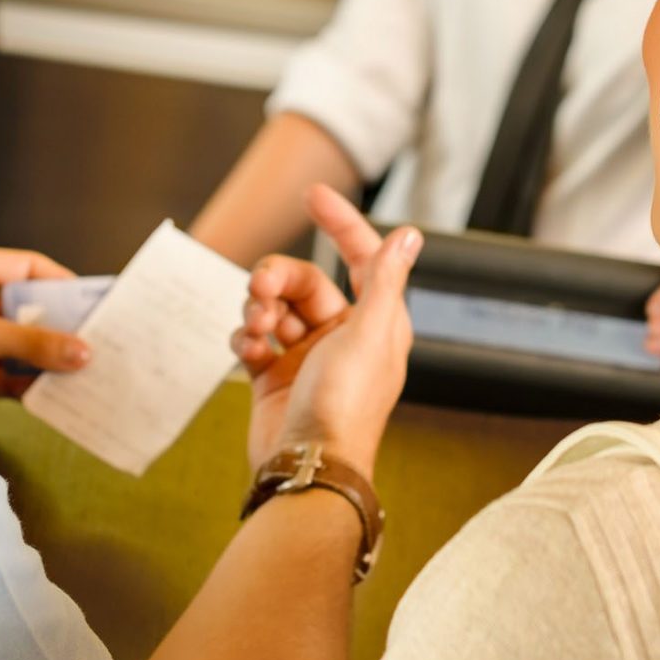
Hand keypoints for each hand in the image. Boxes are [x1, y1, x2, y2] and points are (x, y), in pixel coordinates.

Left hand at [0, 245, 92, 399]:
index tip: (94, 302)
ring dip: (50, 358)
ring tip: (89, 369)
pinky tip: (60, 392)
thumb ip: (31, 343)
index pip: (28, 268)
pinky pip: (12, 373)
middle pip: (30, 310)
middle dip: (62, 326)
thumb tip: (84, 351)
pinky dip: (33, 383)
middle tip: (99, 338)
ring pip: (24, 344)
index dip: (62, 284)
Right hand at [231, 185, 418, 471]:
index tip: (312, 195)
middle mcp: (343, 334)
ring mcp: (307, 355)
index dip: (340, 223)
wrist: (306, 464)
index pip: (361, 257)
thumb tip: (411, 235)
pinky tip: (251, 355)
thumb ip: (385, 281)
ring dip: (258, 310)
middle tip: (259, 289)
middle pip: (303, 281)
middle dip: (276, 278)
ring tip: (256, 331)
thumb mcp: (369, 335)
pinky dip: (248, 341)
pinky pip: (255, 339)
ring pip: (274, 306)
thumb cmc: (345, 405)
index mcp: (376, 321)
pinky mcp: (275, 375)